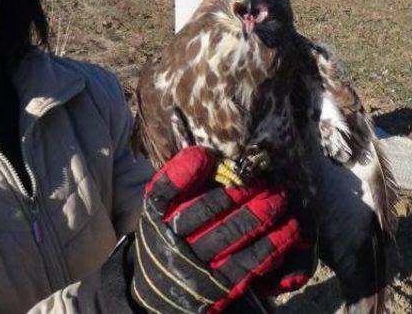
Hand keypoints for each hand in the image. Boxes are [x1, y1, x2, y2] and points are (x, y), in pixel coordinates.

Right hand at [130, 146, 314, 312]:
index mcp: (155, 217)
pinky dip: (271, 245)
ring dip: (259, 215)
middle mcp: (172, 239)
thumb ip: (177, 185)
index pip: (164, 191)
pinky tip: (289, 229)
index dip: (183, 173)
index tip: (204, 155)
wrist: (161, 290)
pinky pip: (249, 262)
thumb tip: (205, 155)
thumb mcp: (160, 211)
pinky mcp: (221, 286)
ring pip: (230, 234)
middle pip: (205, 211)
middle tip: (262, 180)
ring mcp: (197, 264)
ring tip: (280, 200)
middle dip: (237, 192)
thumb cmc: (166, 235)